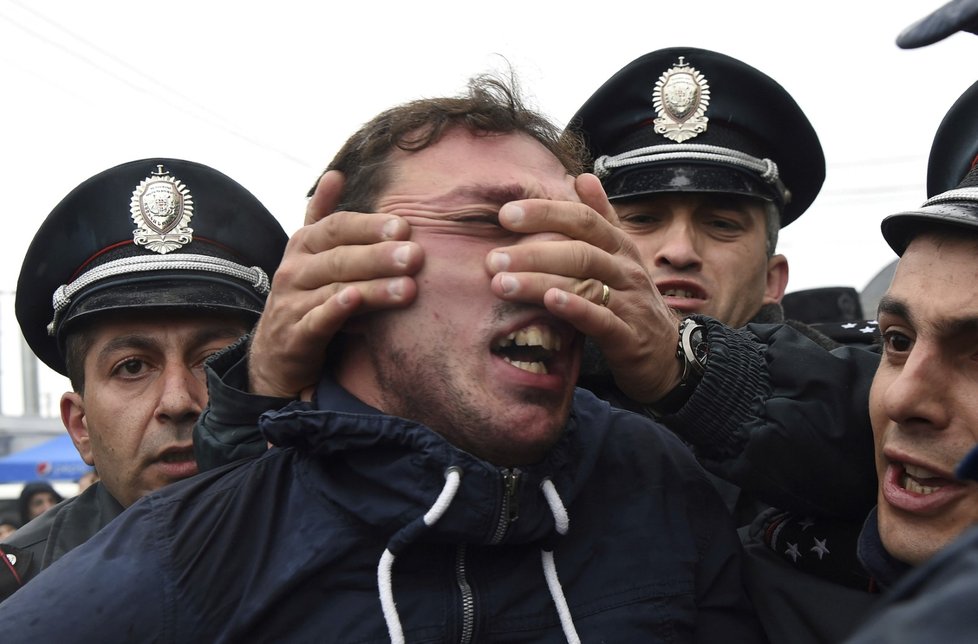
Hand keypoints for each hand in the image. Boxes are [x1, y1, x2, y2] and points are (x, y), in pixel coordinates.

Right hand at [248, 171, 423, 397]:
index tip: (405, 227)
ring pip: (334, 289)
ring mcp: (291, 304)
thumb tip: (336, 173)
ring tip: (409, 289)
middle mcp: (293, 271)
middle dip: (379, 256)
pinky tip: (356, 302)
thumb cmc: (304, 298)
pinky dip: (335, 311)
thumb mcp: (310, 255)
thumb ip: (323, 217)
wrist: (274, 357)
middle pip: (339, 257)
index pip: (336, 228)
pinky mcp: (295, 338)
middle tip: (417, 256)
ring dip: (373, 288)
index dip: (369, 226)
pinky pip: (316, 321)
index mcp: (303, 246)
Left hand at [485, 173, 681, 402]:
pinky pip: (601, 319)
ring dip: (540, 281)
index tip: (506, 214)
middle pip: (580, 250)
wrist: (667, 354)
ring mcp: (629, 303)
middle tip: (494, 258)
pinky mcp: (628, 337)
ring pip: (585, 283)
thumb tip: (582, 176)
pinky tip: (550, 301)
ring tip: (501, 283)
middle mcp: (625, 270)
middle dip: (534, 251)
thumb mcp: (621, 255)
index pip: (583, 220)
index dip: (546, 213)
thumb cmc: (633, 300)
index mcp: (620, 247)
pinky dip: (575, 308)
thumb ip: (601, 218)